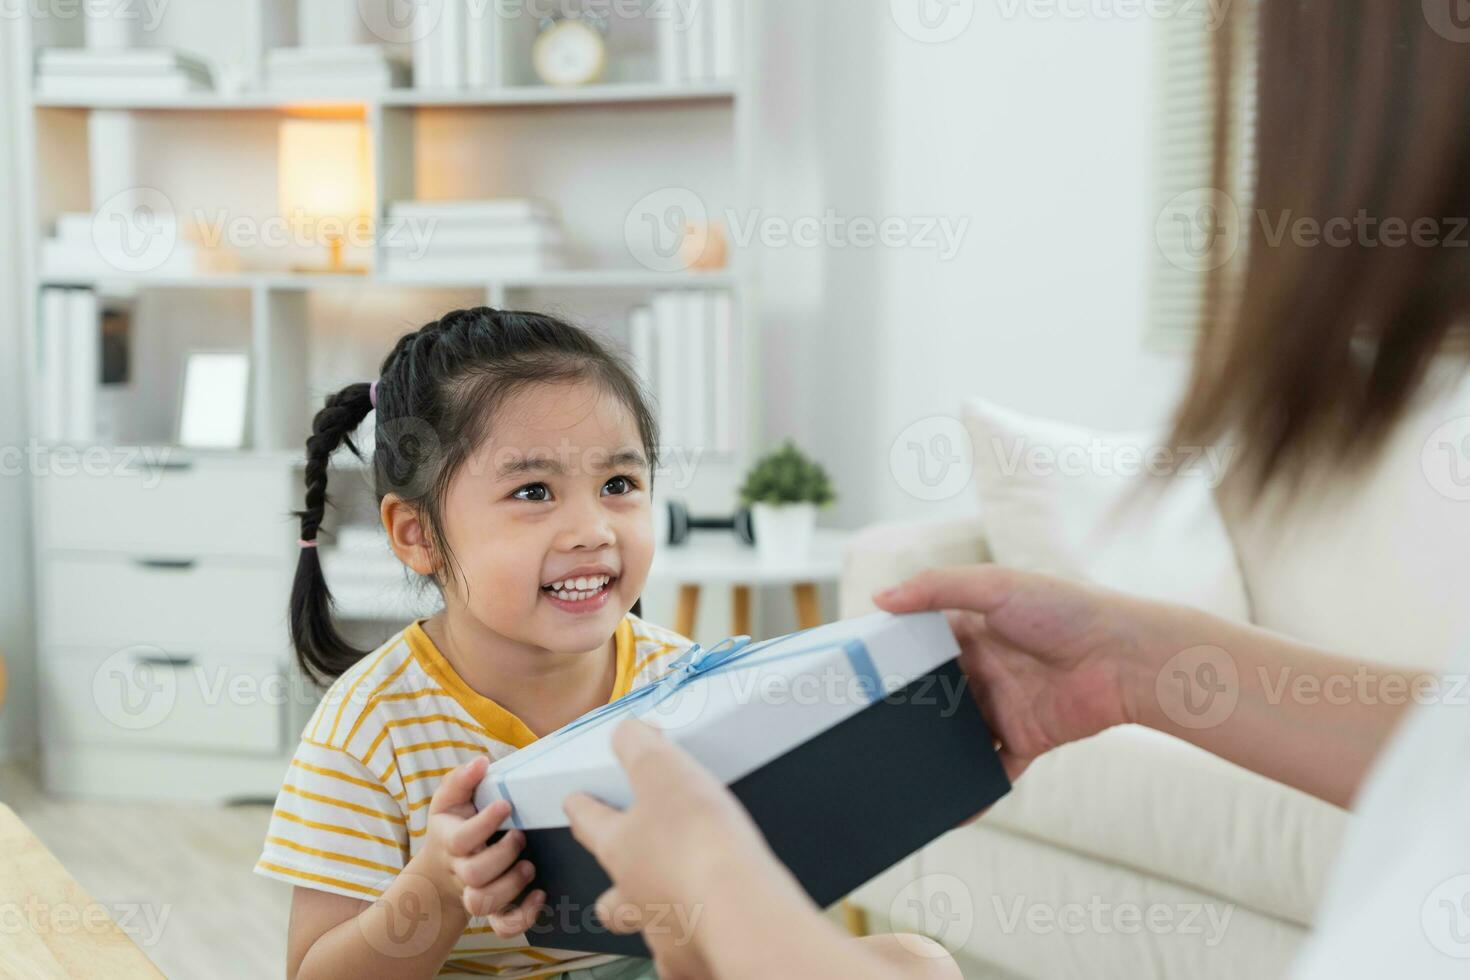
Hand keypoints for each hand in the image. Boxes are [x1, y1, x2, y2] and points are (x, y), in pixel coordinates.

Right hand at [421, 757, 546, 936]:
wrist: (443, 867)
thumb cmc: (454, 824)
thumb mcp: (451, 799)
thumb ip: (462, 779)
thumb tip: (481, 762)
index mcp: (450, 840)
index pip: (461, 839)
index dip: (484, 824)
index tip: (506, 805)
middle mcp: (461, 870)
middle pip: (474, 874)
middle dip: (502, 856)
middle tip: (520, 835)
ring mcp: (475, 892)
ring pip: (484, 902)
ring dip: (511, 886)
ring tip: (529, 865)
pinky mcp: (493, 910)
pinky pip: (503, 926)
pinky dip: (522, 917)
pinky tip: (540, 896)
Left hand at [562, 720, 806, 978]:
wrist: (740, 910)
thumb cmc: (699, 844)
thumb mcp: (664, 770)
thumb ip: (640, 745)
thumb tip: (625, 732)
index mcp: (619, 850)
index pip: (589, 823)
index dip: (580, 807)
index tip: (572, 801)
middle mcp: (633, 897)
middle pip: (610, 900)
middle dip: (612, 890)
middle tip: (626, 877)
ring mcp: (663, 933)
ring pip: (649, 930)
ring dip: (659, 917)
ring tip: (680, 905)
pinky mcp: (696, 960)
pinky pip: (688, 959)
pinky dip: (697, 948)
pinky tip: (713, 936)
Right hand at [875, 565, 1175, 780]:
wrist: (1127, 660)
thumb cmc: (1067, 610)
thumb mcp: (996, 586)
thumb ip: (937, 588)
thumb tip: (879, 599)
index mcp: (971, 628)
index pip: (918, 642)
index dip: (888, 656)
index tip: (849, 672)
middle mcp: (982, 668)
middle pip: (931, 694)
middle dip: (902, 711)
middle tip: (859, 728)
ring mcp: (1001, 707)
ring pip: (954, 735)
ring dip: (930, 751)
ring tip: (891, 769)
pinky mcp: (1024, 740)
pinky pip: (990, 771)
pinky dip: (971, 793)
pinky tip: (944, 810)